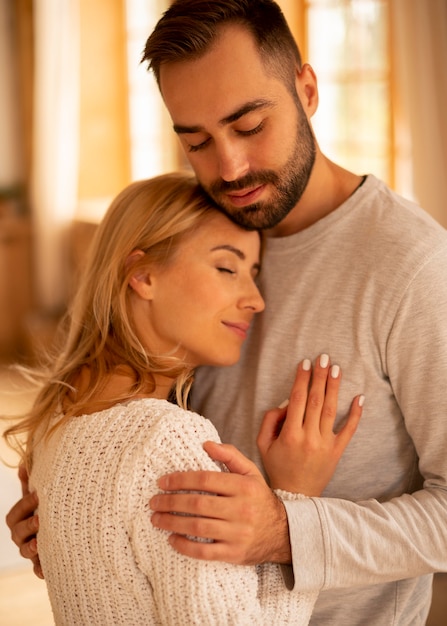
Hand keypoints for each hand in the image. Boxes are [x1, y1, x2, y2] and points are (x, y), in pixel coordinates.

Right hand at [5, 464, 43, 578]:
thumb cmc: (50, 507)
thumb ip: (31, 481)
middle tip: (41, 519)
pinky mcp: (44, 563)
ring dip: (31, 547)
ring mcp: (32, 551)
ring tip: (39, 543)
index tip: (38, 494)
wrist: (68, 530)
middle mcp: (23, 537)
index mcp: (20, 520)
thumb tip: (23, 464)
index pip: (14, 514)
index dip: (24, 505)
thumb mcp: (40, 495)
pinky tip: (45, 570)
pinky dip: (41, 570)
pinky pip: (39, 570)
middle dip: (27, 526)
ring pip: (26, 552)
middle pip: (17, 534)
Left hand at [150, 443, 290, 564]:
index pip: (205, 480)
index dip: (181, 480)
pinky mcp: (234, 553)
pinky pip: (204, 552)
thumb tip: (206, 444)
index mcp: (243, 486)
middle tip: (153, 501)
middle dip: (171, 502)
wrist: (283, 533)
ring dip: (172, 523)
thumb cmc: (259, 499)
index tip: (163, 482)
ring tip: (156, 518)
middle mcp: (241, 509)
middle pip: (198, 504)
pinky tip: (172, 539)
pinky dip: (185, 546)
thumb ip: (230, 455)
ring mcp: (238, 533)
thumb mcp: (251, 472)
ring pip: (198, 527)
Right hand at [257, 355, 363, 495]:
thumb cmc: (277, 467)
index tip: (305, 363)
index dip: (301, 379)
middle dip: (320, 377)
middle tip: (324, 358)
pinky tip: (360, 397)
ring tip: (337, 369)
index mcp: (290, 434)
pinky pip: (349, 430)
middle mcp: (309, 437)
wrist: (296, 495)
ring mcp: (325, 444)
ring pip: (331, 410)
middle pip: (316, 400)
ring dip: (334, 388)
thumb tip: (285, 403)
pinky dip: (356, 414)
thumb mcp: (263, 444)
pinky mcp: (337, 451)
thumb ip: (270, 420)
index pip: (297, 400)